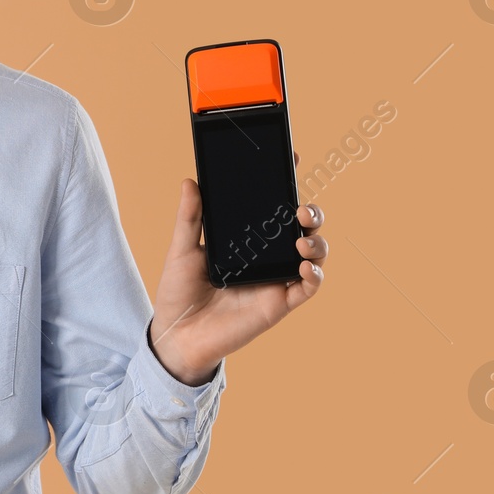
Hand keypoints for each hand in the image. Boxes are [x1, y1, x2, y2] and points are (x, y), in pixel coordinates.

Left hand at [147, 150, 326, 384]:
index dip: (287, 183)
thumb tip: (190, 180)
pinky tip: (304, 265)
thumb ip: (190, 218)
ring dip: (317, 240)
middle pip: (303, 225)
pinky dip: (315, 274)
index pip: (273, 206)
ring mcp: (276, 278)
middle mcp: (267, 255)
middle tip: (300, 208)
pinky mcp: (280, 302)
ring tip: (300, 237)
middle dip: (312, 211)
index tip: (291, 159)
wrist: (176, 334)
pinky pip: (309, 287)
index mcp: (247, 238)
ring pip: (314, 252)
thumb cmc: (179, 292)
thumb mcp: (182, 249)